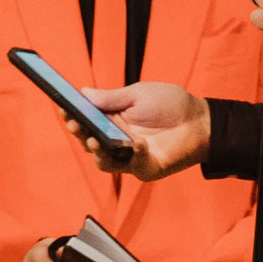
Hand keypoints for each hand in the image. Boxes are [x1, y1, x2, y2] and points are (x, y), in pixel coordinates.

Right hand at [80, 80, 210, 181]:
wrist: (200, 121)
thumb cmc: (170, 104)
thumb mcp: (138, 94)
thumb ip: (111, 98)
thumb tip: (83, 93)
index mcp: (111, 120)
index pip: (85, 120)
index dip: (71, 115)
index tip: (61, 107)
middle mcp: (116, 140)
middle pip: (88, 141)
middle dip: (78, 132)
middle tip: (73, 123)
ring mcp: (129, 157)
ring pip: (103, 161)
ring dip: (96, 150)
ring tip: (92, 139)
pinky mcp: (145, 168)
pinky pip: (131, 166)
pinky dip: (132, 155)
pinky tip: (137, 144)